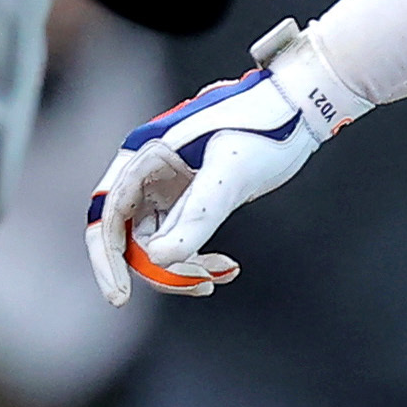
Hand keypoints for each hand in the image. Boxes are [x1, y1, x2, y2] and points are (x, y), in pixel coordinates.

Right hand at [84, 18, 367, 301]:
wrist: (300, 108)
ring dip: (184, 266)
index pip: (107, 218)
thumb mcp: (229, 179)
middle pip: (130, 237)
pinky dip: (199, 257)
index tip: (120, 297)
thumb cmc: (264, 128)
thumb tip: (160, 260)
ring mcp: (168, 183)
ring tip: (221, 274)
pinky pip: (180, 237)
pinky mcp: (190, 194)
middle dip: (160, 269)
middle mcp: (148, 170)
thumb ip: (195, 219)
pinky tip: (228, 268)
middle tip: (198, 286)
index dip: (108, 260)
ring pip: (157, 242)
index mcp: (143, 156)